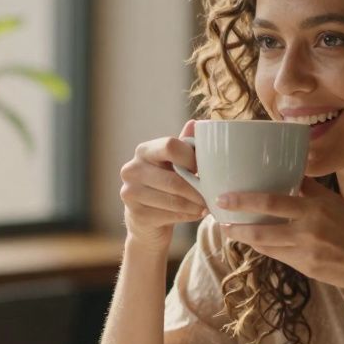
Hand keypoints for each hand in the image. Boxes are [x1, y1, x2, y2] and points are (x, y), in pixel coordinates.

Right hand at [119, 119, 207, 250]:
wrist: (145, 219)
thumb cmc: (164, 185)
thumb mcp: (173, 164)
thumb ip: (184, 146)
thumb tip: (196, 123)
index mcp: (143, 151)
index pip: (170, 146)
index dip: (191, 158)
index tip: (203, 169)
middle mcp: (132, 169)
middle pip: (174, 179)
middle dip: (197, 190)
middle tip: (213, 195)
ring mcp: (131, 193)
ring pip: (174, 200)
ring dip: (195, 205)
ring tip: (207, 205)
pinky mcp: (136, 215)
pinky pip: (170, 216)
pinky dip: (188, 216)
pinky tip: (196, 214)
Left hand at [216, 177, 343, 292]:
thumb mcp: (339, 204)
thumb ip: (313, 191)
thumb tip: (293, 171)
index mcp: (316, 209)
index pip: (272, 202)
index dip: (244, 201)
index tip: (224, 197)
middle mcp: (309, 231)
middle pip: (262, 229)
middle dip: (236, 225)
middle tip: (219, 219)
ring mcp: (307, 253)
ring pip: (266, 245)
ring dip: (246, 238)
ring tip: (231, 231)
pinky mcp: (307, 269)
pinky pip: (280, 256)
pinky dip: (266, 248)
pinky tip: (257, 241)